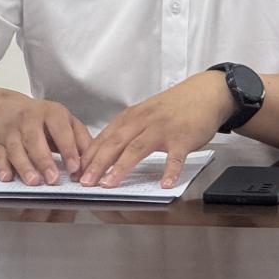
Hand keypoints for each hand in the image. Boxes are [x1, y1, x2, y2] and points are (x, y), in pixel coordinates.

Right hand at [0, 93, 91, 185]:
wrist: (8, 109)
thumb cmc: (44, 120)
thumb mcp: (66, 122)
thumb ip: (80, 140)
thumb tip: (91, 163)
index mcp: (51, 112)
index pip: (61, 131)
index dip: (68, 150)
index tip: (75, 169)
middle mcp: (29, 118)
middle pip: (35, 139)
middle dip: (44, 161)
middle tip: (53, 180)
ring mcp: (11, 130)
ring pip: (16, 148)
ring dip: (24, 166)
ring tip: (34, 182)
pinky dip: (2, 167)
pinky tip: (7, 178)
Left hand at [78, 71, 232, 188]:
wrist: (203, 93)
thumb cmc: (172, 108)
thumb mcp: (145, 113)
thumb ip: (127, 130)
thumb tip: (104, 151)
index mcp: (132, 117)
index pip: (105, 137)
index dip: (89, 155)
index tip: (75, 172)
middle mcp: (144, 121)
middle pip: (116, 142)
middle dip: (97, 163)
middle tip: (85, 182)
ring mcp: (163, 130)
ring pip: (138, 148)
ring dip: (121, 167)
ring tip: (109, 184)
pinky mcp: (183, 138)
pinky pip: (175, 157)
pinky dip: (169, 170)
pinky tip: (164, 184)